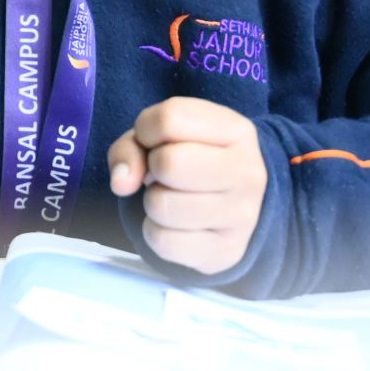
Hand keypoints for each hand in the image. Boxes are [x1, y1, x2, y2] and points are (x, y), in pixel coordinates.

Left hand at [108, 99, 266, 276]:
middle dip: (153, 168)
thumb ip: (132, 145)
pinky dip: (155, 232)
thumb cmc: (192, 159)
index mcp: (237, 131)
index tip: (157, 142)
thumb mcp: (162, 137)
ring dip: (153, 202)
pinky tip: (175, 224)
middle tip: (166, 174)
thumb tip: (121, 183)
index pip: (170, 118)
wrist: (237, 204)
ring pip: (162, 206)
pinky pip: (163, 241)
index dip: (147, 130)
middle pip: (168, 163)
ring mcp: (243, 216)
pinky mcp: (227, 252)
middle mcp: (248, 172)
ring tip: (172, 197)